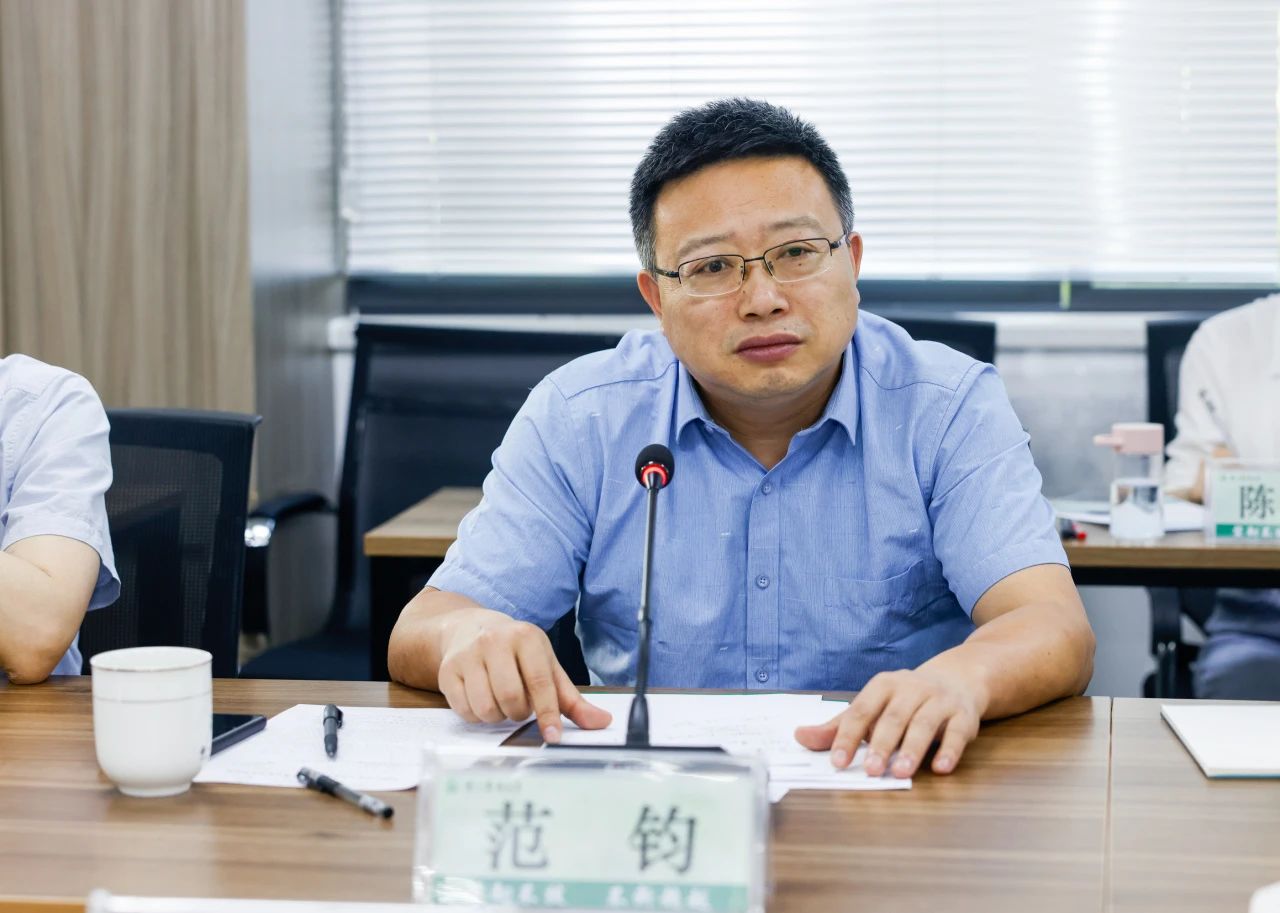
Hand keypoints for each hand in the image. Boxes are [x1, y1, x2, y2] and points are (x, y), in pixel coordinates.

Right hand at [437, 615, 611, 742]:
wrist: (469, 629)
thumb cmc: (516, 653)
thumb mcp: (546, 666)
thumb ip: (571, 699)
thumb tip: (601, 723)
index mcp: (526, 637)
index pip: (540, 682)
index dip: (548, 713)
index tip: (553, 737)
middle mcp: (495, 642)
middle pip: (511, 698)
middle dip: (519, 713)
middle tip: (520, 706)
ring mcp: (468, 655)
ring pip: (487, 708)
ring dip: (499, 717)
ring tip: (502, 702)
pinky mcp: (448, 671)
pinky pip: (465, 711)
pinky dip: (478, 716)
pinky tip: (482, 700)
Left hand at [793, 668, 985, 776]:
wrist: (957, 679)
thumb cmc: (904, 700)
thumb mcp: (872, 707)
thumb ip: (839, 726)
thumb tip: (799, 737)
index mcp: (883, 685)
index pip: (861, 710)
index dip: (848, 736)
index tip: (838, 762)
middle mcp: (911, 689)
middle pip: (893, 717)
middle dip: (881, 744)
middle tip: (870, 771)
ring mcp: (939, 700)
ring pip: (924, 724)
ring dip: (912, 749)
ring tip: (900, 772)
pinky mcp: (964, 715)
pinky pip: (957, 732)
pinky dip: (949, 750)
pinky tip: (940, 768)